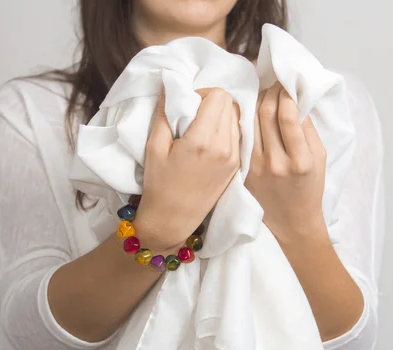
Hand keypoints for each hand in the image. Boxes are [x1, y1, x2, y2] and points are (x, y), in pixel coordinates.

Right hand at [134, 88, 240, 252]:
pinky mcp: (237, 166)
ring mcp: (234, 158)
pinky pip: (238, 135)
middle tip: (194, 115)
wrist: (173, 221)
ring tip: (201, 129)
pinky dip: (226, 130)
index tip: (188, 105)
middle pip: (230, 104)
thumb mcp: (154, 146)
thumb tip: (170, 86)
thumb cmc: (159, 185)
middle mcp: (225, 147)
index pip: (219, 96)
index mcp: (204, 140)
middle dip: (212, 102)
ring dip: (220, 116)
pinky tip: (209, 142)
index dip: (202, 92)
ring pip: (237, 118)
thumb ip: (164, 113)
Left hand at [245, 82, 327, 243]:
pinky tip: (251, 113)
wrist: (292, 222)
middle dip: (270, 92)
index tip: (287, 84)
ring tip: (263, 95)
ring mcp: (255, 169)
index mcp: (300, 160)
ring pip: (250, 122)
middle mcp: (276, 164)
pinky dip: (246, 121)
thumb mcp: (320, 157)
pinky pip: (242, 138)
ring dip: (256, 103)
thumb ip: (308, 129)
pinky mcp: (243, 172)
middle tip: (274, 84)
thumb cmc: (310, 188)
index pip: (287, 115)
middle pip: (265, 114)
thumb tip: (296, 99)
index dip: (285, 93)